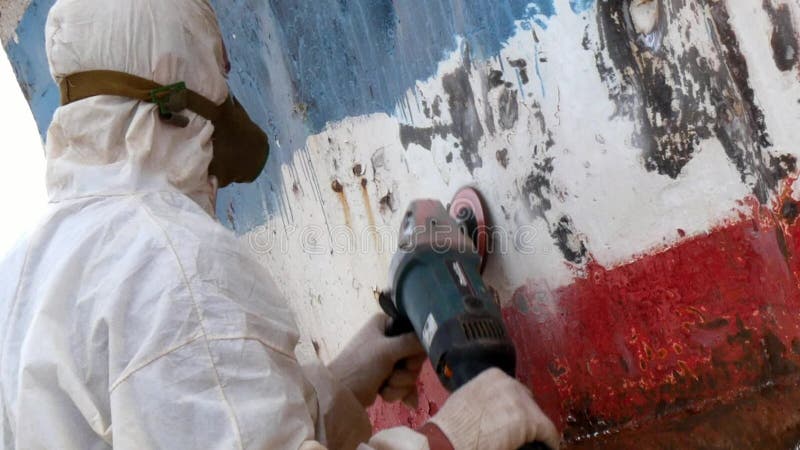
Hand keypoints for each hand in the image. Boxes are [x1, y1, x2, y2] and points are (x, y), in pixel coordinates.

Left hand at [328, 314, 425, 406]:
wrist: (341, 394)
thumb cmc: (360, 365)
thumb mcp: (386, 350)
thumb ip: (411, 342)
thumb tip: (432, 336)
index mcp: (385, 324)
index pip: (414, 330)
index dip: (416, 346)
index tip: (409, 357)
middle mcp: (388, 339)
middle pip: (416, 355)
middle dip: (406, 370)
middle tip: (393, 373)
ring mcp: (388, 360)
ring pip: (411, 373)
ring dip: (399, 383)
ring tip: (384, 385)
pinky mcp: (387, 378)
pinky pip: (404, 385)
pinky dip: (397, 392)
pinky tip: (387, 395)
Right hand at [429, 368, 560, 449]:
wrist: (450, 439)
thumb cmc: (451, 426)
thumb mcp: (466, 398)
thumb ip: (484, 396)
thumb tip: (491, 409)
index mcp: (493, 375)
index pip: (514, 390)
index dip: (515, 406)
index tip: (515, 418)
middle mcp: (510, 384)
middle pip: (528, 401)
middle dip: (526, 416)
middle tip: (522, 431)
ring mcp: (521, 402)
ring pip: (538, 417)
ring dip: (535, 429)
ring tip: (536, 441)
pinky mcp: (530, 422)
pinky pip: (548, 432)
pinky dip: (550, 441)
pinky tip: (549, 446)